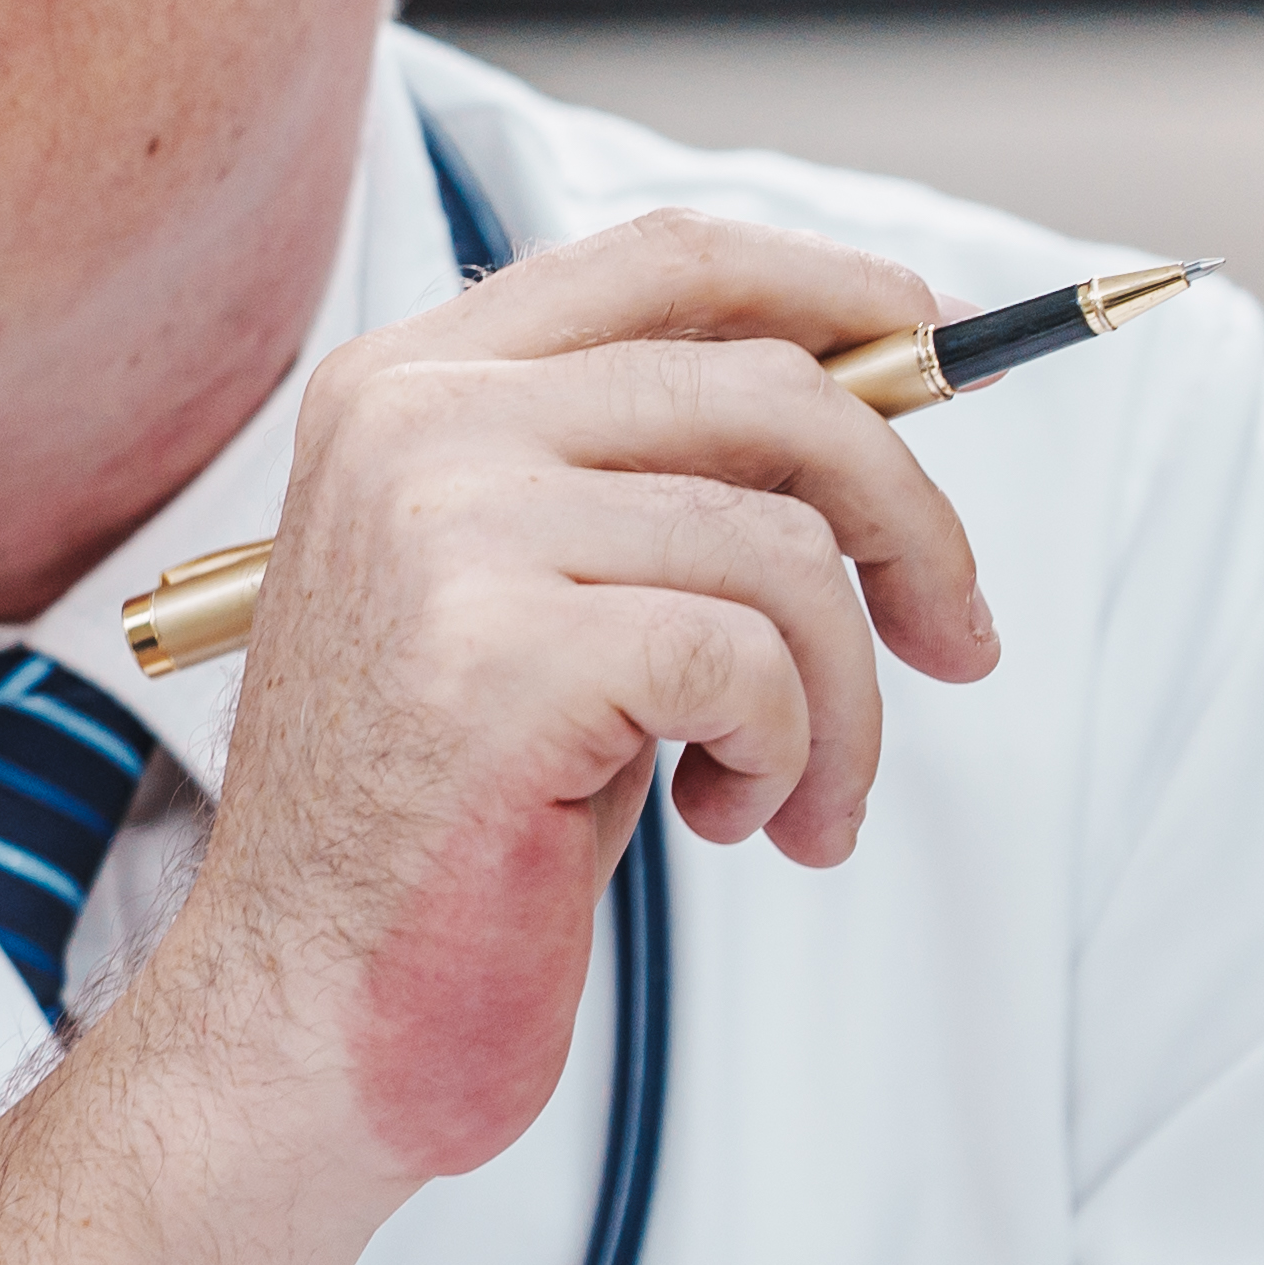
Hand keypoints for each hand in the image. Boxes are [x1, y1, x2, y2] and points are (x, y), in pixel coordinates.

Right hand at [149, 209, 990, 1187]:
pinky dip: (794, 755)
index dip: (830, 288)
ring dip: (848, 696)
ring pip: (786, 548)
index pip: (660, 263)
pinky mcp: (500, 654)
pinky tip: (731, 817)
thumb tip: (873, 398)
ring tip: (798, 790)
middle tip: (951, 638)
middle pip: (770, 392)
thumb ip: (638, 475)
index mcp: (402, 390)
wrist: (311, 1001)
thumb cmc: (433, 816)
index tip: (937, 346)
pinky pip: (756, 664)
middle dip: (910, 524)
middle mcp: (411, 430)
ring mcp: (443, 531)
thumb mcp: (520, 593)